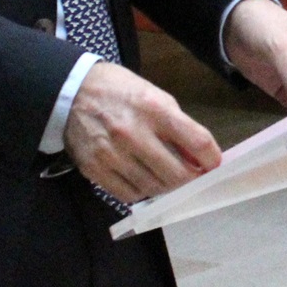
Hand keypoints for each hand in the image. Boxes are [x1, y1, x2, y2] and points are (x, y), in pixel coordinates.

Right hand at [63, 61, 219, 204]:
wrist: (73, 92)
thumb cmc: (121, 91)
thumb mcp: (156, 97)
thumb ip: (178, 126)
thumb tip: (198, 157)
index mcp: (155, 109)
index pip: (197, 141)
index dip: (212, 158)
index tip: (213, 164)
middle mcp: (134, 134)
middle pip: (177, 173)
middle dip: (191, 179)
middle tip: (192, 177)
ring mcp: (112, 154)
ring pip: (153, 188)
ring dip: (166, 187)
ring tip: (167, 177)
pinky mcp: (95, 170)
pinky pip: (128, 195)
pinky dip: (141, 192)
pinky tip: (143, 180)